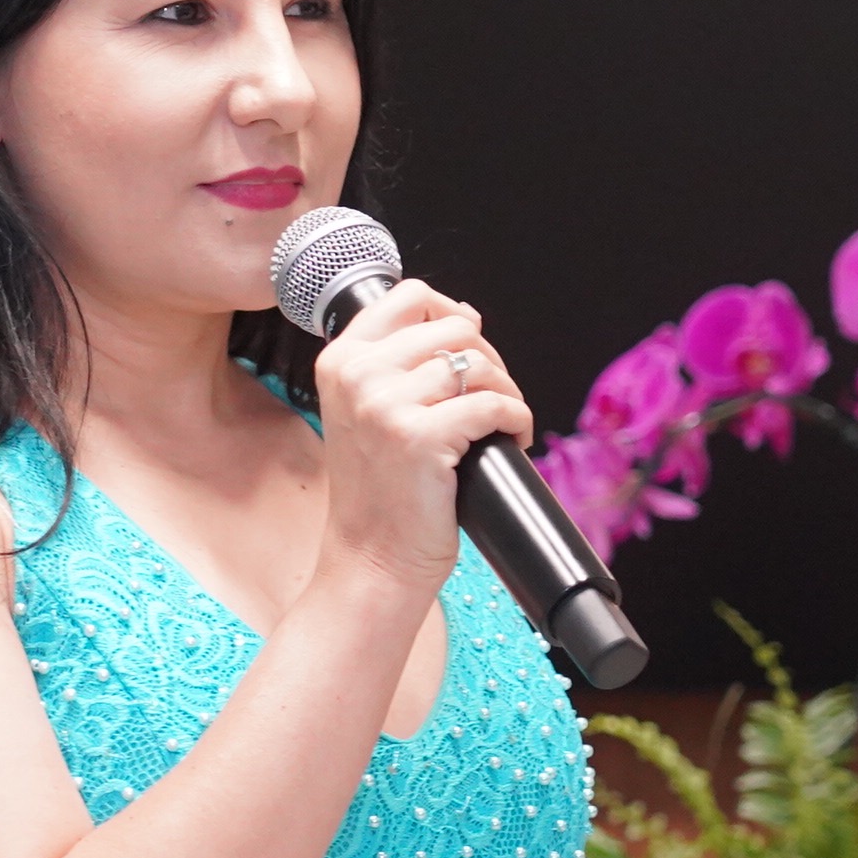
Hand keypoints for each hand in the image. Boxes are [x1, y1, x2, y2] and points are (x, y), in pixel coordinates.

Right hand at [309, 279, 532, 594]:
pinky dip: (517, 420)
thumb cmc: (378, 494)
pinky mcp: (420, 437)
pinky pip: (494, 405)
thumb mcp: (365, 413)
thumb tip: (463, 318)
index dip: (452, 312)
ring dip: (507, 391)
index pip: (409, 297)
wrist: (370, 560)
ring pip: (480, 363)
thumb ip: (394, 365)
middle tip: (492, 398)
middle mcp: (357, 375)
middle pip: (455, 327)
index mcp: (340, 361)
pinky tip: (512, 439)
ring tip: (503, 422)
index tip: (470, 342)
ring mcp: (385, 404)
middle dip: (488, 360)